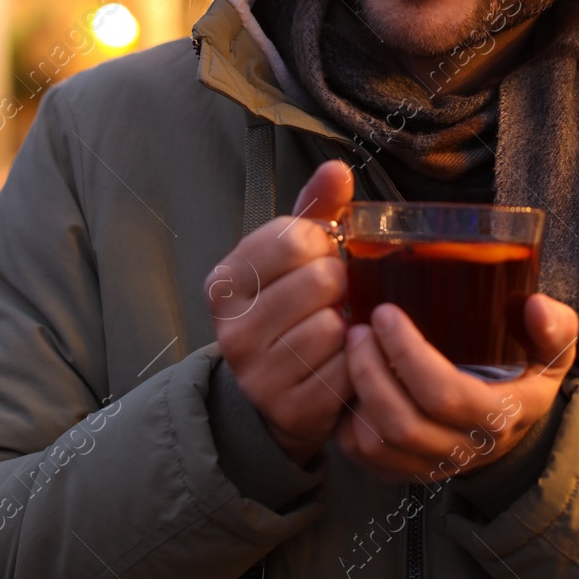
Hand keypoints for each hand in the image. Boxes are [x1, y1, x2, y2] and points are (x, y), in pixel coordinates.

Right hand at [205, 159, 353, 464]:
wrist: (276, 390)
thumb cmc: (290, 308)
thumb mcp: (294, 256)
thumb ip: (315, 210)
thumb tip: (336, 169)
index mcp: (224, 283)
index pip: (292, 238)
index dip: (320, 244)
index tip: (316, 258)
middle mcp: (231, 329)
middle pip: (321, 279)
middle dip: (339, 284)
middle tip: (330, 298)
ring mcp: (258, 374)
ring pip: (333, 325)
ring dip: (346, 325)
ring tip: (334, 330)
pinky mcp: (290, 409)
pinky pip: (346, 369)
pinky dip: (354, 362)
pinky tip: (339, 361)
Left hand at [336, 293, 578, 483]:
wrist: (510, 434)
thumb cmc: (524, 379)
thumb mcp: (553, 355)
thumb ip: (555, 329)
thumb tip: (535, 307)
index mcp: (499, 417)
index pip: (446, 394)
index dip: (408, 354)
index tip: (385, 313)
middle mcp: (462, 449)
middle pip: (402, 423)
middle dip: (370, 370)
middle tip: (358, 328)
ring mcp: (429, 467)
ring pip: (376, 445)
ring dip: (355, 393)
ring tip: (350, 349)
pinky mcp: (401, 473)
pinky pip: (362, 456)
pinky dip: (346, 418)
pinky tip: (348, 380)